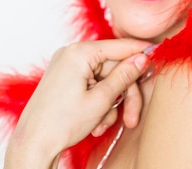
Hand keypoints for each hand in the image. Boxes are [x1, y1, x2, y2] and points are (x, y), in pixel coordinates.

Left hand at [4, 39, 151, 168]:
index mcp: (79, 53)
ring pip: (105, 80)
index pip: (119, 46)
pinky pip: (92, 85)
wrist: (33, 144)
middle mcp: (71, 54)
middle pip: (114, 69)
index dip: (140, 52)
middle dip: (125, 95)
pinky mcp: (65, 79)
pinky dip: (98, 103)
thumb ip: (124, 76)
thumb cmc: (61, 122)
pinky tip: (95, 123)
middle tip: (132, 117)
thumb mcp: (101, 100)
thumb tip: (142, 58)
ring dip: (110, 104)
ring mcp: (67, 66)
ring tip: (104, 125)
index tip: (158, 53)